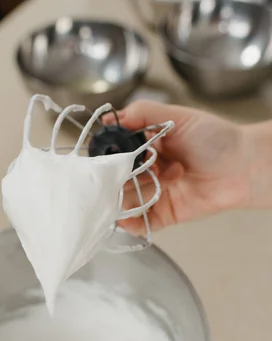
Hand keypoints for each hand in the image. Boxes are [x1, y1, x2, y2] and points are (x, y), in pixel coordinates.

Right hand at [104, 101, 251, 233]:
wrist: (243, 166)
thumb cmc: (216, 139)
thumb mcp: (177, 116)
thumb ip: (142, 113)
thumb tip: (109, 120)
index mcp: (149, 146)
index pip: (118, 152)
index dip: (108, 155)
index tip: (100, 157)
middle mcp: (150, 171)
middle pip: (119, 179)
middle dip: (112, 179)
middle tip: (112, 177)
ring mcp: (156, 193)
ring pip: (128, 200)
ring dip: (121, 199)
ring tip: (122, 194)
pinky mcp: (166, 213)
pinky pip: (144, 222)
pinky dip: (131, 224)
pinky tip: (124, 219)